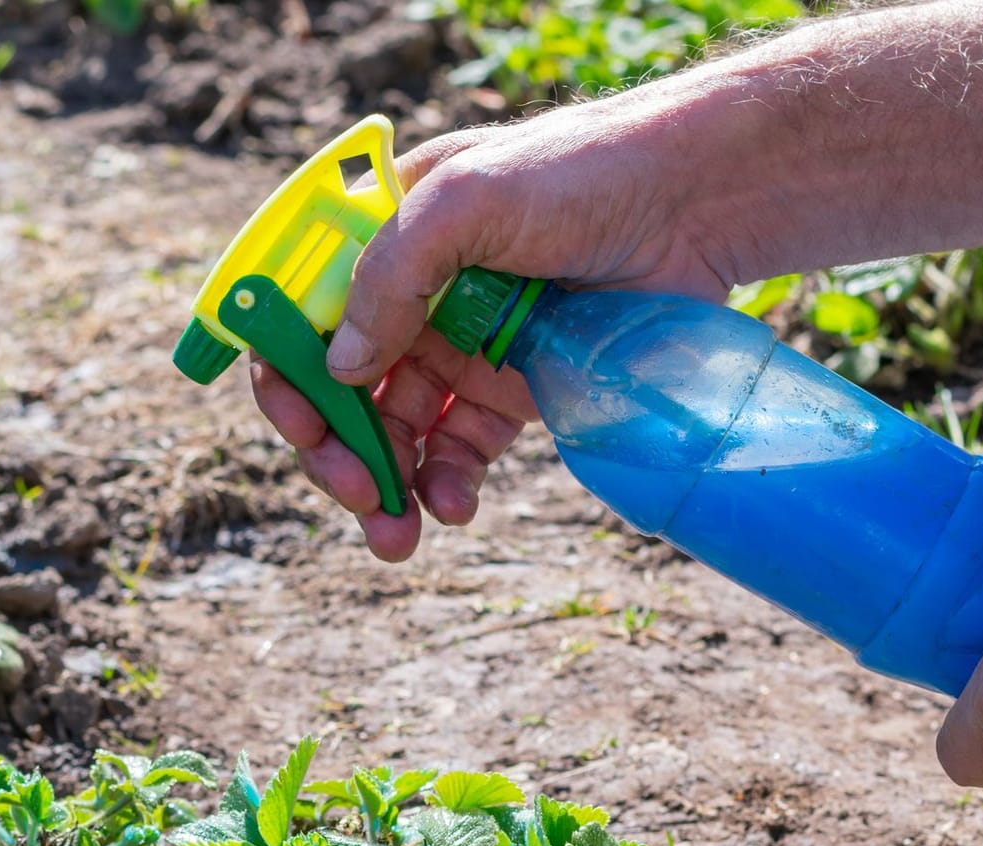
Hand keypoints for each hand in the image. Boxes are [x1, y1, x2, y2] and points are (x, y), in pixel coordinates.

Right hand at [252, 96, 745, 560]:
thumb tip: (341, 368)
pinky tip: (449, 507)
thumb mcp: (469, 199)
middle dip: (332, 447)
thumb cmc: (582, 174)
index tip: (301, 421)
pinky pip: (457, 453)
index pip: (298, 312)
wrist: (697, 204)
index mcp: (381, 237)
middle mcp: (410, 297)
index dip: (285, 371)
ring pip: (392, 432)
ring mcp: (459, 348)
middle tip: (354, 489)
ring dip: (380, 486)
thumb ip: (392, 273)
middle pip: (338, 387)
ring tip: (394, 534)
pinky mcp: (511, 392)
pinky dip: (443, 487)